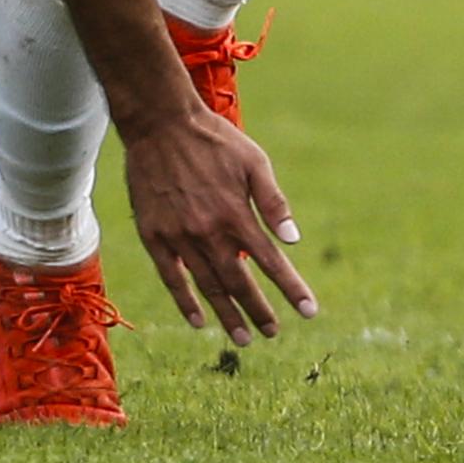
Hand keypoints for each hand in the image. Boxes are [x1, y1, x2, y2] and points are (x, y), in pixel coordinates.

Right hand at [120, 104, 315, 343]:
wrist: (160, 124)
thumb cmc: (214, 140)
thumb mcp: (254, 161)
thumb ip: (273, 202)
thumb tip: (293, 239)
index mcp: (237, 214)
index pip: (271, 262)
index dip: (291, 289)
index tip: (309, 311)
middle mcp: (209, 232)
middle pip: (239, 283)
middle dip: (259, 311)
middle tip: (272, 333)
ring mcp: (180, 237)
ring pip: (207, 287)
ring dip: (226, 315)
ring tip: (242, 338)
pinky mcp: (154, 236)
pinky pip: (172, 278)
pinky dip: (185, 301)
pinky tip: (198, 320)